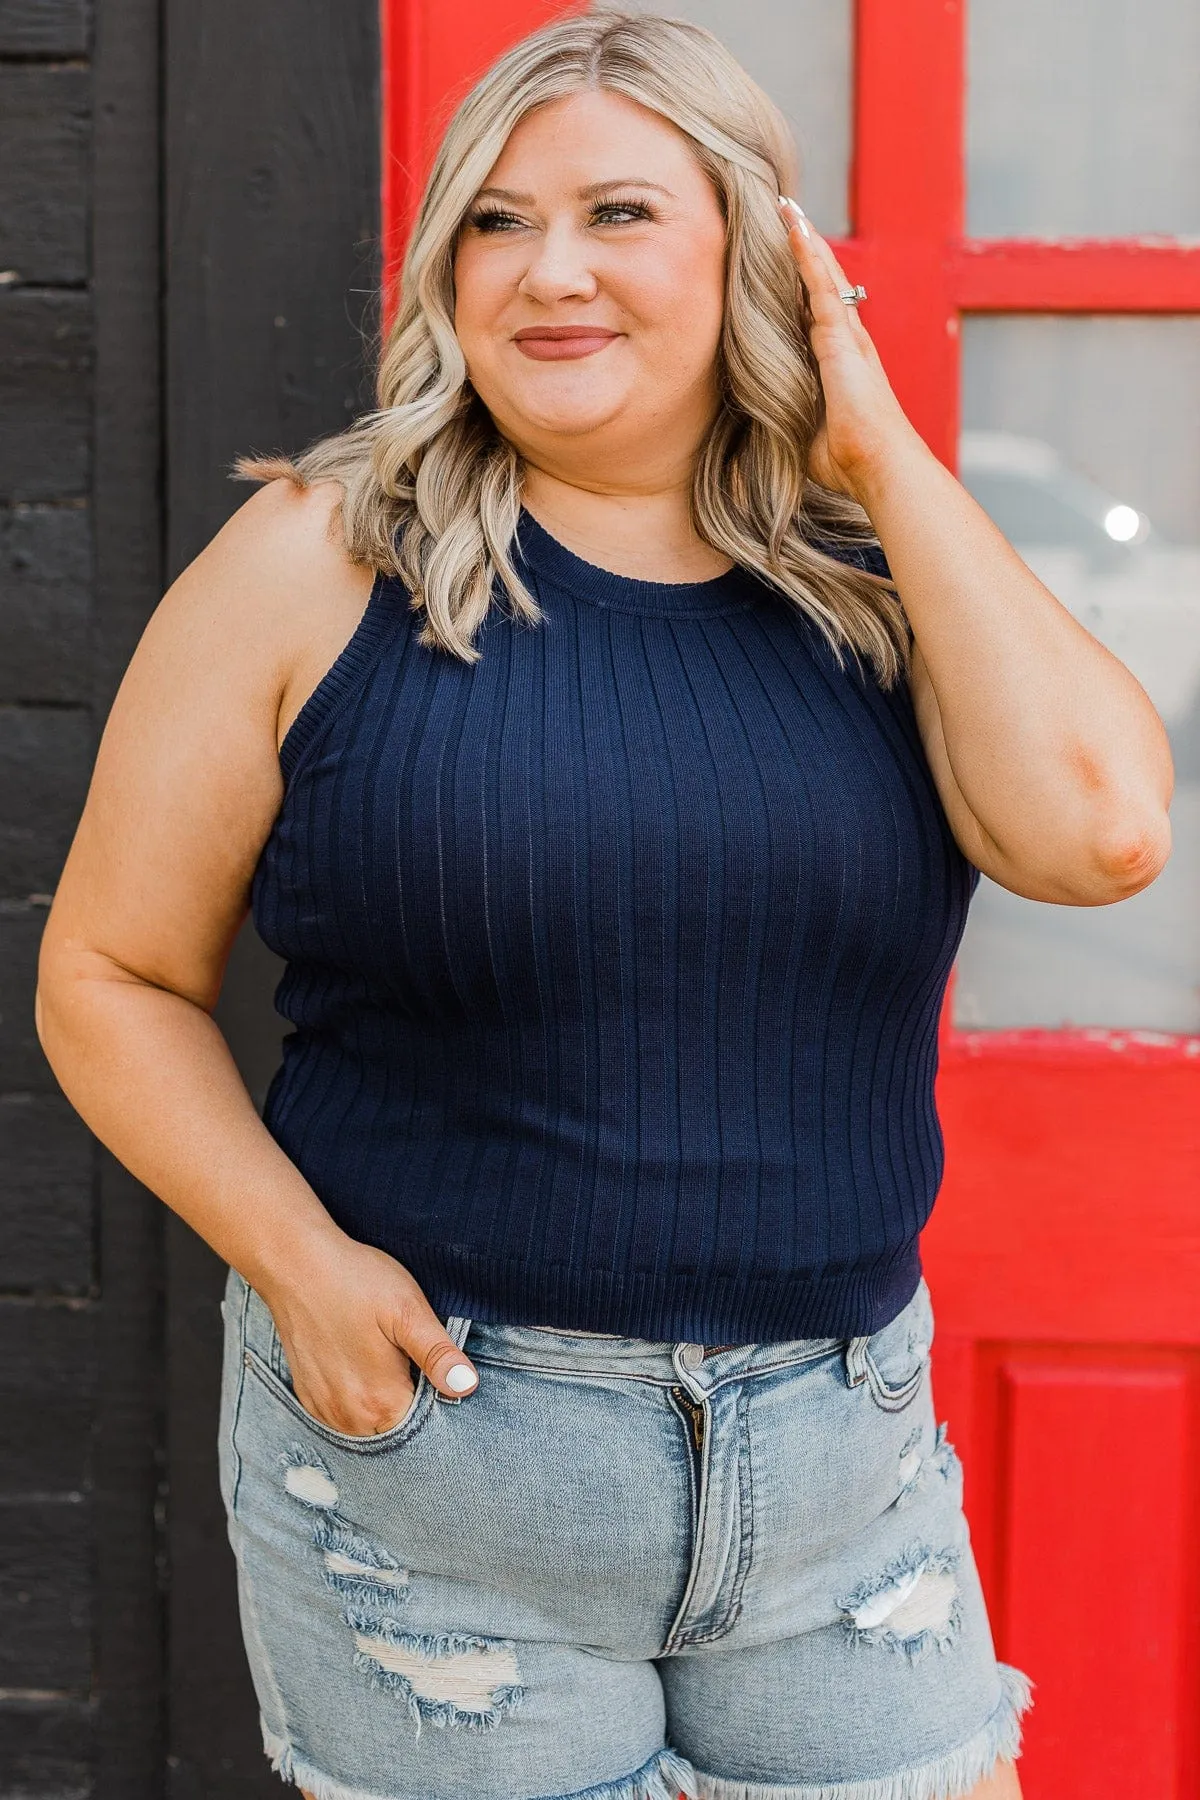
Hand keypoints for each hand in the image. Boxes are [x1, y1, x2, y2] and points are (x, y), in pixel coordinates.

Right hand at [255, 1232, 478, 1434]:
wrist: (296, 1264)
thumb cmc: (355, 1281)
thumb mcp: (407, 1310)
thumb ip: (438, 1354)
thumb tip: (467, 1386)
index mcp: (381, 1402)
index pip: (426, 1426)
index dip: (438, 1400)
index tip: (436, 1370)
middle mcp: (349, 1418)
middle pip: (398, 1428)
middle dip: (411, 1403)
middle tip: (409, 1357)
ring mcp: (324, 1410)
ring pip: (370, 1425)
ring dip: (384, 1403)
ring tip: (385, 1359)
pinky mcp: (309, 1397)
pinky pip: (344, 1416)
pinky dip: (358, 1399)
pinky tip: (361, 1365)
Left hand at [776, 196, 923, 503]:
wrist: (879, 466)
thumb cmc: (851, 464)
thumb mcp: (809, 440)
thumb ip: (793, 428)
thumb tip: (767, 442)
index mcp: (841, 365)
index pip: (815, 316)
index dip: (801, 289)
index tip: (784, 268)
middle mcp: (847, 342)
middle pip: (821, 285)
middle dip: (803, 252)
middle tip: (785, 217)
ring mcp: (846, 336)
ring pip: (821, 274)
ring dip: (803, 239)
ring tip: (786, 206)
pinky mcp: (841, 336)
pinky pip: (820, 282)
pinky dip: (806, 252)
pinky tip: (793, 224)